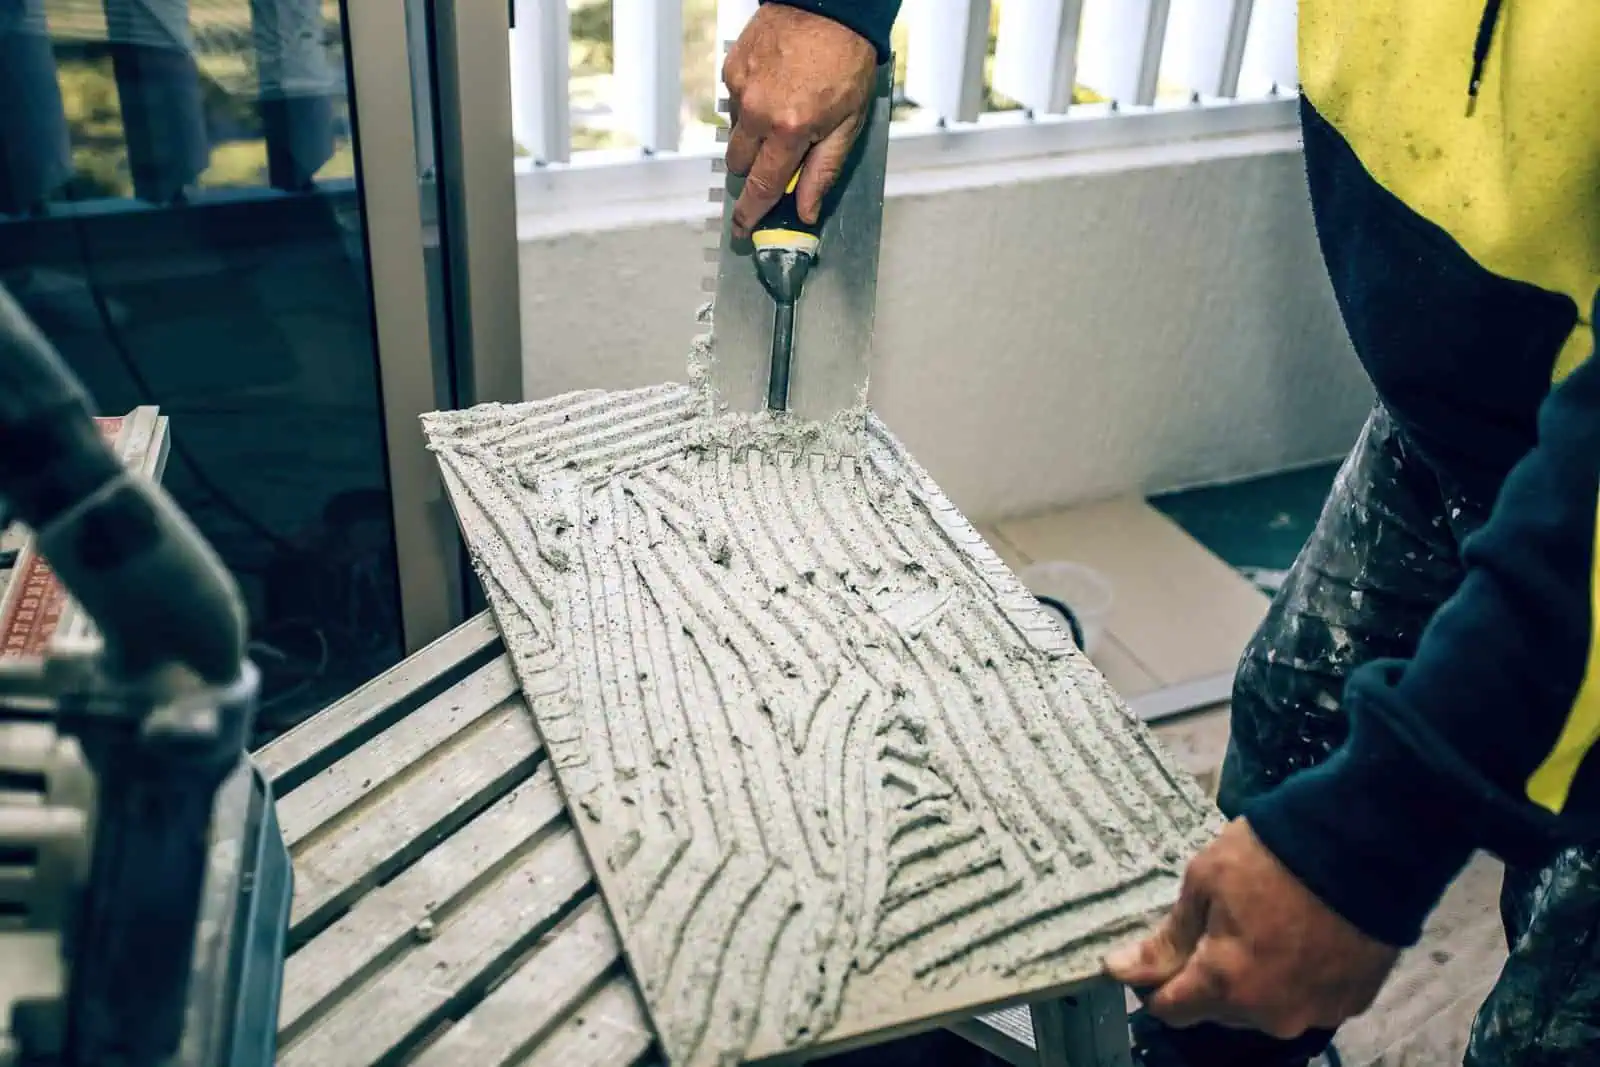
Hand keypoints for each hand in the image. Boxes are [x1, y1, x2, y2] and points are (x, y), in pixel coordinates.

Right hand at [722, 4, 876, 236]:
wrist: (829, 5)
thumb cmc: (846, 61)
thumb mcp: (849, 124)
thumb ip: (823, 170)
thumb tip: (805, 211)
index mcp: (789, 130)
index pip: (762, 187)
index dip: (750, 214)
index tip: (742, 230)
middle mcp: (758, 112)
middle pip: (740, 164)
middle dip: (755, 169)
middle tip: (776, 159)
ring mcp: (741, 88)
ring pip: (736, 133)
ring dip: (754, 135)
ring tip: (783, 111)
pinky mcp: (733, 67)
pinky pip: (735, 100)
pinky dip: (752, 102)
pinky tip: (776, 86)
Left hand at [1104, 819, 1400, 1038]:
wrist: (1365, 845)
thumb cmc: (1275, 855)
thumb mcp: (1204, 883)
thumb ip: (1166, 939)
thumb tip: (1119, 969)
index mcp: (1226, 984)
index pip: (1170, 1009)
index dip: (1156, 981)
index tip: (1159, 952)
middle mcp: (1270, 1013)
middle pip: (1217, 1009)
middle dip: (1207, 974)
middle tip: (1219, 922)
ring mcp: (1315, 1012)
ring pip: (1261, 1007)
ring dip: (1252, 979)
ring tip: (1265, 924)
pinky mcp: (1350, 1002)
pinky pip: (1304, 999)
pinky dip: (1294, 977)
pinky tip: (1301, 936)